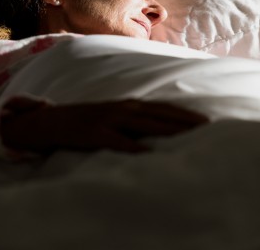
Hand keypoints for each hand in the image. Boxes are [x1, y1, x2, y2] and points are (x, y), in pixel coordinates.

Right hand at [0, 98, 207, 154]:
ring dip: (168, 129)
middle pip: (158, 114)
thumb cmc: (84, 121)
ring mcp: (108, 120)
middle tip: (208, 127)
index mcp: (126, 105)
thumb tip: (157, 128)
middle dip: (184, 121)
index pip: (161, 108)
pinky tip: (150, 154)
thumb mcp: (110, 116)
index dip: (184, 114)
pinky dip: (135, 147)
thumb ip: (132, 120)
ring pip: (144, 124)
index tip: (206, 121)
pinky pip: (118, 142)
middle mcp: (121, 109)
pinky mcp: (95, 133)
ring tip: (189, 135)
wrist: (50, 120)